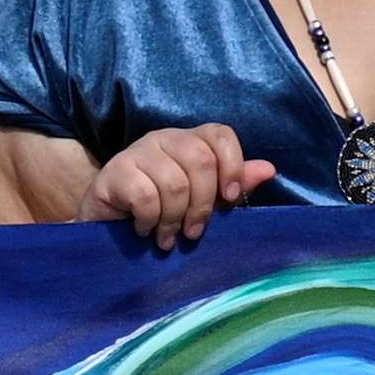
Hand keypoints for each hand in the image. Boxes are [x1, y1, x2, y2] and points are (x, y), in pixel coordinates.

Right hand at [90, 124, 276, 252]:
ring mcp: (137, 151)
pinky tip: (145, 229)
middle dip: (203, 204)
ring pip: (175, 182)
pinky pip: (146, 195)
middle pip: (201, 160)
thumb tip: (268, 170)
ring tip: (168, 238)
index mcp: (190, 141)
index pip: (220, 135)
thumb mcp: (202, 202)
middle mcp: (164, 139)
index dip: (232, 165)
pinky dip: (150, 220)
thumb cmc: (159, 213)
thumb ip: (231, 187)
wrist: (106, 228)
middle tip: (194, 233)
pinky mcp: (114, 171)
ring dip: (175, 219)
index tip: (230, 199)